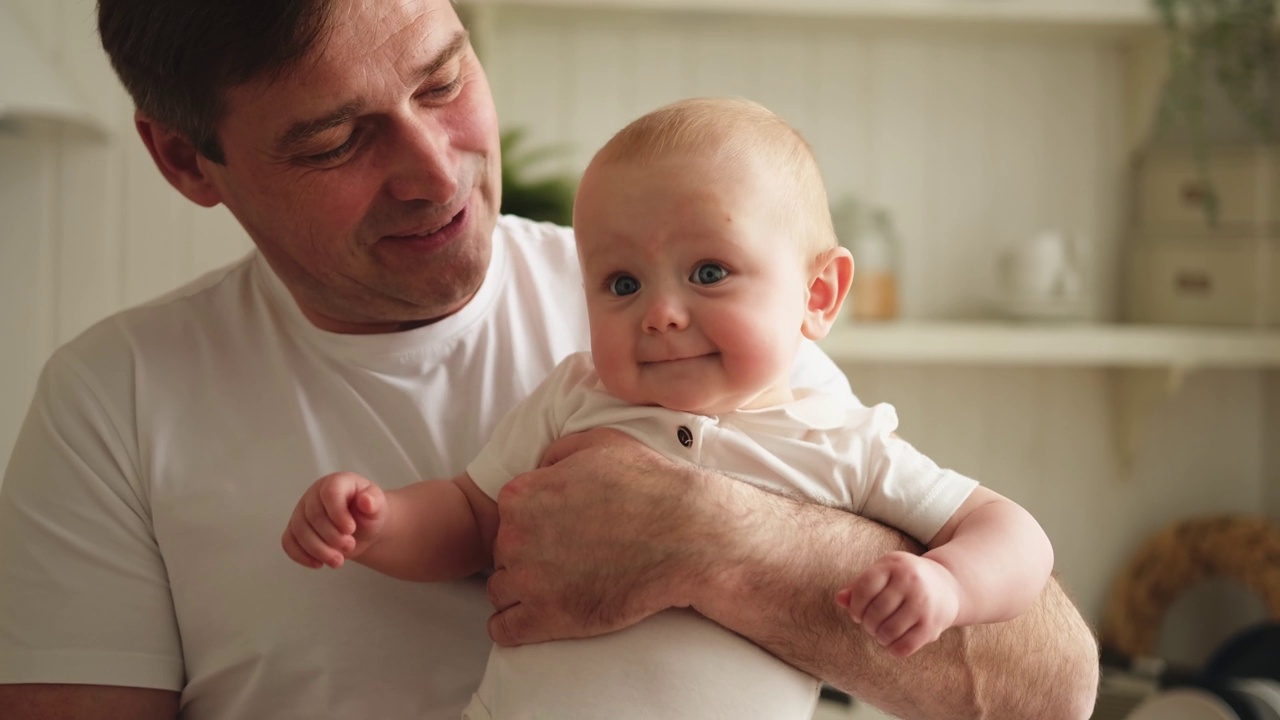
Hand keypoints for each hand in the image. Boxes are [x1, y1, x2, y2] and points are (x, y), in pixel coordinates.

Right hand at [281, 471, 387, 568]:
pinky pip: (288, 542)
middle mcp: (315, 494)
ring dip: (318, 550)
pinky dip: (301, 556)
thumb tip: (367, 500)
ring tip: (338, 561)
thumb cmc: (368, 513)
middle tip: (350, 546)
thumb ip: (374, 501)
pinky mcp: (295, 529)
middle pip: (313, 516)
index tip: (351, 529)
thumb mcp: (378, 506)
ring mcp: (302, 511)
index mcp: (336, 482)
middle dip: (332, 537)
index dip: (338, 514)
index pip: (330, 493)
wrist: (362, 528)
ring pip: (300, 531)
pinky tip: (318, 564)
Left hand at [486, 428, 709, 645]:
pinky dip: (515, 626)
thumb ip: (557, 453)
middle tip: (567, 559)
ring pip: (501, 590)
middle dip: (529, 556)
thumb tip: (542, 467)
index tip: (558, 530)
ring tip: (558, 588)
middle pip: (503, 552)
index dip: (534, 523)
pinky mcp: (546, 619)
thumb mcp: (599, 444)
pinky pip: (504, 629)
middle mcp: (514, 538)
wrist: (684, 536)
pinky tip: (539, 616)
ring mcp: (528, 581)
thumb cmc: (648, 487)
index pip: (509, 515)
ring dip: (522, 591)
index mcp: (521, 495)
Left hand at [836, 550, 960, 657]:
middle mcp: (911, 582)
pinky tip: (892, 641)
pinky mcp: (932, 626)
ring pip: (888, 632)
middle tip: (870, 625)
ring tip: (880, 633)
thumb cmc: (904, 580)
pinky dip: (893, 648)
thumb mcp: (883, 573)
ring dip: (879, 637)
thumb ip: (859, 586)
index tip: (857, 613)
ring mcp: (923, 604)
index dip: (855, 606)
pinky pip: (904, 646)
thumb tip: (839, 600)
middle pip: (875, 612)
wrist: (948, 586)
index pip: (864, 589)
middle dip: (867, 623)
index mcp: (894, 565)